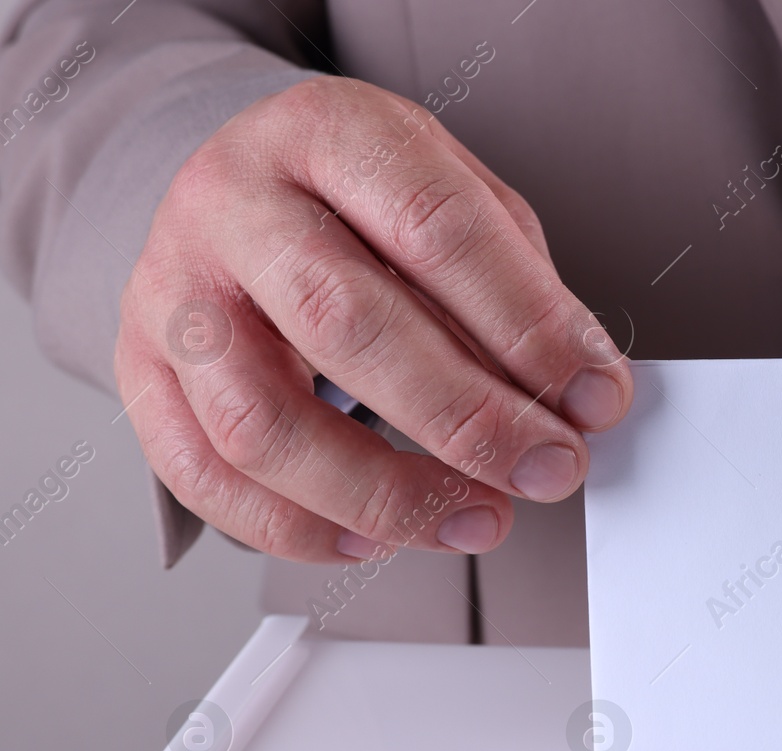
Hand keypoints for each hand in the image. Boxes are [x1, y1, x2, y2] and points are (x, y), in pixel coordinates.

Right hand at [116, 76, 631, 561]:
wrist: (241, 187)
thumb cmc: (363, 201)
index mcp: (328, 133)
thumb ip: (520, 284)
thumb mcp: (456, 197)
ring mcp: (173, 289)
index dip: (528, 324)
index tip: (594, 395)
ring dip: (386, 494)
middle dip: (469, 418)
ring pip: (262, 421)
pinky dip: (297, 529)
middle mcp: (234, 203)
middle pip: (347, 324)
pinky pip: (206, 477)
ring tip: (478, 518)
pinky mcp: (140, 370)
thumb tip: (578, 394)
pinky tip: (375, 540)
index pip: (435, 229)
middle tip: (550, 467)